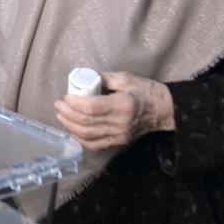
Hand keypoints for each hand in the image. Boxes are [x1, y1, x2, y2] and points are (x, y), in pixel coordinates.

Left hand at [54, 71, 174, 151]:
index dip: (75, 103)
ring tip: (61, 116)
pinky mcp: (118, 143)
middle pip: (86, 123)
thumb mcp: (127, 78)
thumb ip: (105, 78)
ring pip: (88, 136)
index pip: (92, 107)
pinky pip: (95, 145)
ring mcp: (119, 136)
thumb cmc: (146, 91)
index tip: (66, 96)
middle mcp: (120, 123)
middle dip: (68, 114)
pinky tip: (72, 129)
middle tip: (58, 105)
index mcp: (123, 105)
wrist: (164, 111)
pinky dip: (80, 139)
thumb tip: (85, 79)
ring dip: (70, 126)